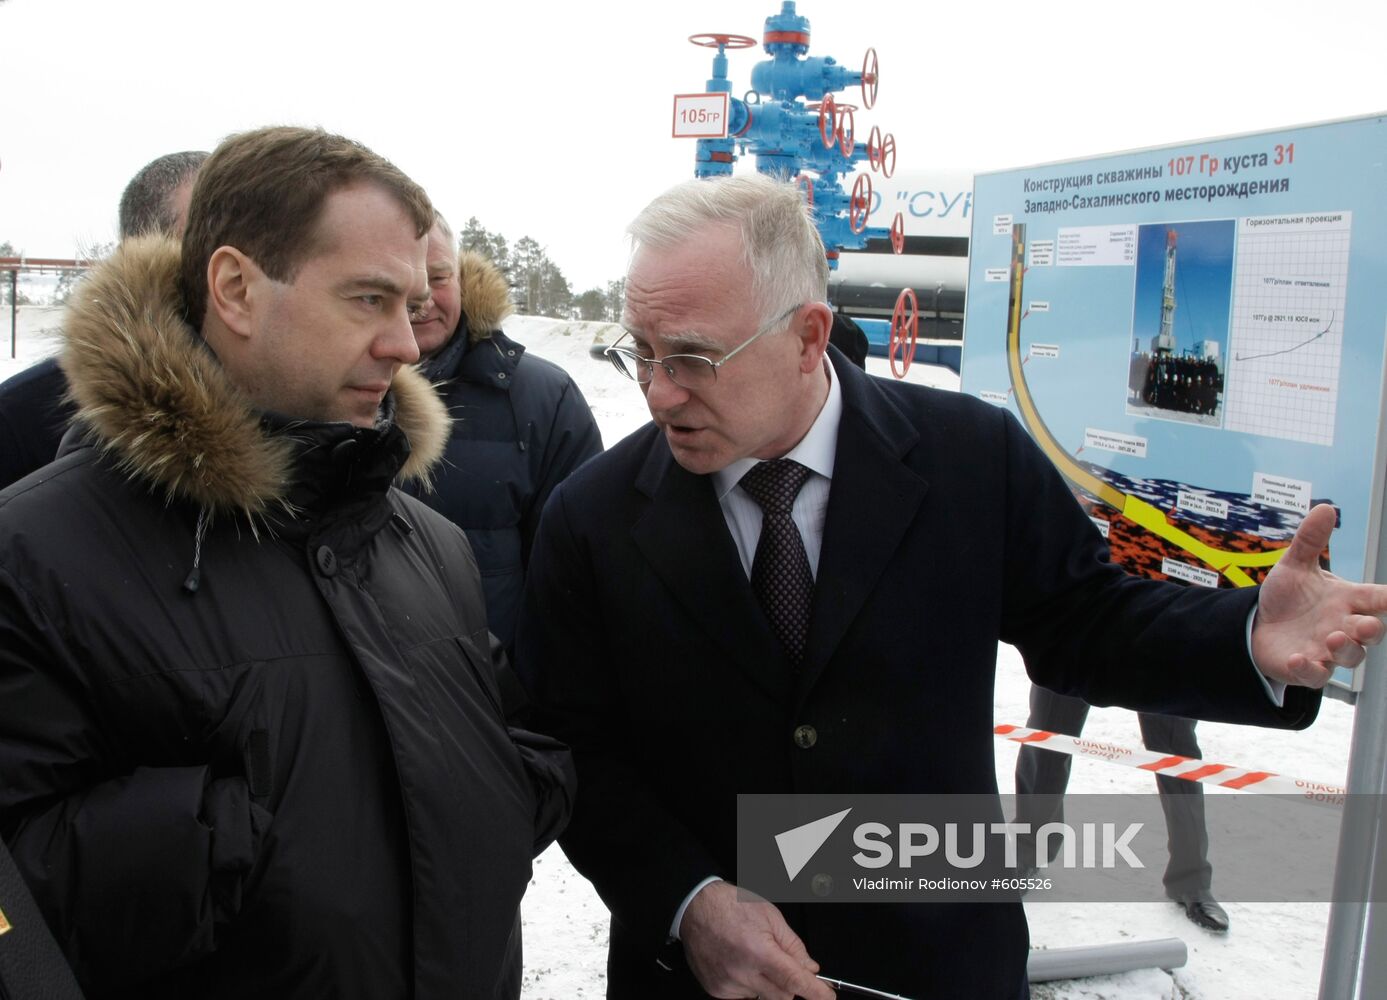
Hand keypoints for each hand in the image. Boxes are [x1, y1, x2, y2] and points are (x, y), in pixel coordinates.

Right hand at [680, 880, 834, 999]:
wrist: (695, 908)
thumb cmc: (730, 906)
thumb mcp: (770, 916)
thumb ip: (793, 946)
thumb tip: (810, 969)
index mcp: (758, 951)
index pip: (795, 981)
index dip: (816, 992)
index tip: (827, 996)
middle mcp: (742, 972)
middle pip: (783, 996)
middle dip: (791, 984)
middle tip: (785, 965)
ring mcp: (727, 984)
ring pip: (763, 997)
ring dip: (768, 984)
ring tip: (755, 956)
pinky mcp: (716, 990)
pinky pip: (744, 996)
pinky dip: (750, 985)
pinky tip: (741, 964)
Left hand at [1251, 504, 1386, 686]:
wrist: (1258, 624)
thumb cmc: (1288, 597)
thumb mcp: (1295, 566)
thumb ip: (1311, 541)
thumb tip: (1325, 508)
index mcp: (1347, 600)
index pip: (1379, 598)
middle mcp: (1343, 626)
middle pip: (1371, 632)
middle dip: (1372, 630)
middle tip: (1365, 625)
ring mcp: (1327, 650)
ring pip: (1350, 656)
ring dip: (1344, 649)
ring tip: (1331, 638)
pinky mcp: (1307, 668)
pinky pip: (1315, 675)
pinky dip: (1309, 669)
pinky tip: (1298, 659)